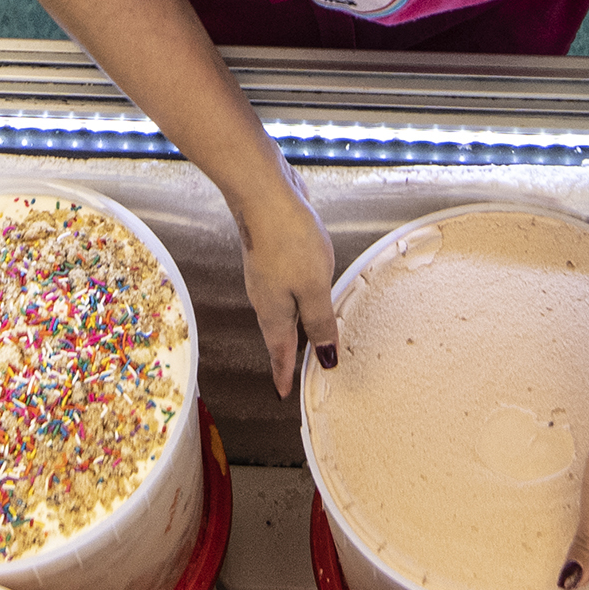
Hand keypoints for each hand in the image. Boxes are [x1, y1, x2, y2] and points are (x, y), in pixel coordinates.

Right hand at [235, 185, 338, 398]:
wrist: (263, 195)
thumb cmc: (289, 241)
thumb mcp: (314, 287)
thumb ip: (321, 322)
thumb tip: (325, 358)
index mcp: (275, 312)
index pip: (280, 351)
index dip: (284, 373)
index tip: (283, 394)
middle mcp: (265, 297)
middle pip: (278, 332)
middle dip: (286, 353)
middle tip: (292, 371)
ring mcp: (266, 274)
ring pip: (281, 308)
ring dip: (292, 325)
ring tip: (302, 338)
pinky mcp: (272, 254)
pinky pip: (285, 286)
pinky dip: (295, 298)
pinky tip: (304, 293)